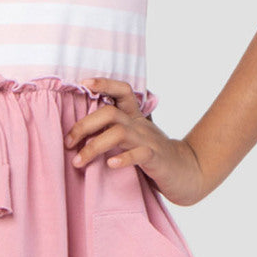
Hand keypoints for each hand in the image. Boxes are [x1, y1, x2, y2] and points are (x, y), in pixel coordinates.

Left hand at [64, 77, 210, 206]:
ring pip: (118, 132)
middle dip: (84, 125)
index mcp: (135, 117)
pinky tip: (110, 164)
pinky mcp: (156, 159)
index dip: (104, 83)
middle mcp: (140, 125)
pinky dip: (123, 158)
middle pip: (110, 113)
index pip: (122, 91)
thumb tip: (79, 131)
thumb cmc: (153, 156)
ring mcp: (148, 141)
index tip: (82, 83)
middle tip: (68, 143)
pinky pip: (139, 154)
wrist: (188, 173)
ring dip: (94, 146)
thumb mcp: (134, 138)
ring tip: (78, 161)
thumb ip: (113, 131)